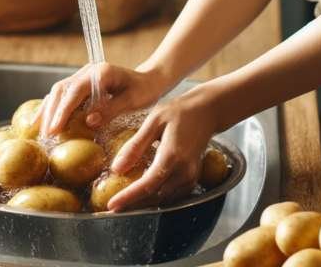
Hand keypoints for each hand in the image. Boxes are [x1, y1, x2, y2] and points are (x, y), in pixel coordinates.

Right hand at [37, 62, 168, 135]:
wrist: (149, 80)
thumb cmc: (144, 91)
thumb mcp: (132, 101)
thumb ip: (111, 110)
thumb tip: (89, 122)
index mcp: (100, 73)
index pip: (75, 91)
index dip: (63, 111)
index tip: (54, 129)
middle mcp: (88, 71)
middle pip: (61, 90)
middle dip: (51, 112)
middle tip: (45, 135)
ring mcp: (83, 76)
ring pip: (59, 91)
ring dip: (48, 110)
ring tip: (39, 130)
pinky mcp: (81, 83)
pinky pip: (62, 94)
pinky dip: (52, 107)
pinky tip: (44, 120)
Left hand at [107, 84, 216, 211]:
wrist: (207, 112)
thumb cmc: (180, 112)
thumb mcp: (153, 122)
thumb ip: (135, 146)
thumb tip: (117, 168)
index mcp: (172, 155)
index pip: (148, 184)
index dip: (129, 197)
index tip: (112, 205)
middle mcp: (184, 170)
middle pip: (155, 196)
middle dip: (133, 205)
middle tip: (112, 207)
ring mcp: (191, 176)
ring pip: (164, 199)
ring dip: (144, 203)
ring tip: (124, 203)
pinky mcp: (193, 178)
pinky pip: (173, 195)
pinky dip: (157, 198)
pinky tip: (142, 195)